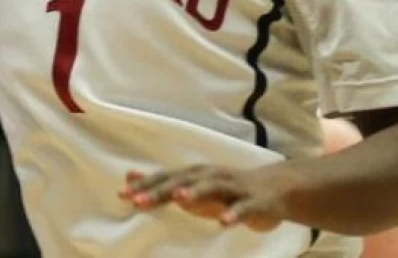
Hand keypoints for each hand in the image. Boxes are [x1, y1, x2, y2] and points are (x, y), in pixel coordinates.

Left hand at [121, 164, 295, 231]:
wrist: (276, 189)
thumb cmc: (226, 190)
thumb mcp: (192, 186)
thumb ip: (162, 184)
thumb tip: (129, 177)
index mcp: (194, 175)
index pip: (164, 179)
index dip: (144, 186)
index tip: (121, 195)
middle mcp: (210, 176)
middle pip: (182, 181)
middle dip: (160, 190)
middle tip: (138, 199)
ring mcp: (233, 187)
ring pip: (212, 187)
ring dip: (195, 192)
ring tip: (179, 199)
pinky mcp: (254, 201)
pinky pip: (243, 208)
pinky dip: (233, 214)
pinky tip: (223, 222)